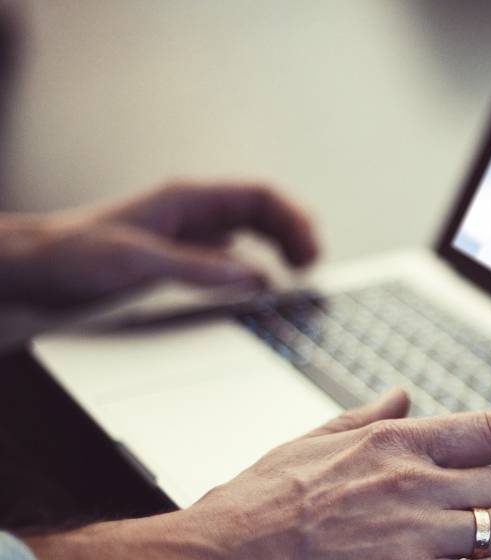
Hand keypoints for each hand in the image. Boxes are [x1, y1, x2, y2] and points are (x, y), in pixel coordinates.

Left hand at [0, 180, 316, 307]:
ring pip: (254, 233)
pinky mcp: (183, 258)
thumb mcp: (137, 260)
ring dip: (280, 250)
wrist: (36, 269)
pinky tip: (262, 289)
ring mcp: (191, 235)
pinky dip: (257, 270)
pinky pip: (234, 258)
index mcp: (189, 199)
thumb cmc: (74, 255)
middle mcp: (196, 213)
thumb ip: (197, 268)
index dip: (294, 219)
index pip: (260, 197)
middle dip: (296, 234)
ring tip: (299, 275)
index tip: (309, 251)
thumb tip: (253, 278)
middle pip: (265, 213)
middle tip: (312, 267)